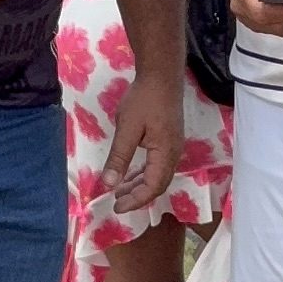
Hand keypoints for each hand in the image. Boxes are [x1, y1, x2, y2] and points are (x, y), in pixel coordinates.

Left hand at [106, 63, 183, 213]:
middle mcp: (173, 153)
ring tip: (121, 192)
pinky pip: (158, 164)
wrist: (162, 74)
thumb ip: (119, 157)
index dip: (135, 200)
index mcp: (166, 154)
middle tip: (116, 203)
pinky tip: (131, 173)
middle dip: (138, 196)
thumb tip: (108, 184)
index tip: (116, 207)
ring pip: (158, 175)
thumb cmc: (144, 99)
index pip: (152, 187)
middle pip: (158, 184)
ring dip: (140, 185)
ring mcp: (173, 146)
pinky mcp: (169, 139)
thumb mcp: (127, 128)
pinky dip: (144, 173)